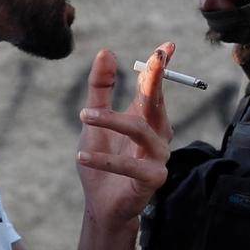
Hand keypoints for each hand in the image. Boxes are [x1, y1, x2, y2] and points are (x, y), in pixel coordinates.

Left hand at [76, 43, 174, 232]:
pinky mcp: (152, 179)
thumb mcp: (94, 119)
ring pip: (140, 130)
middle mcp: (157, 133)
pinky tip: (83, 155)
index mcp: (145, 116)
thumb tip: (106, 51)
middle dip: (156, 79)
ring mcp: (158, 156)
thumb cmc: (102, 158)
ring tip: (83, 116)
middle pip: (157, 101)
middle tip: (155, 59)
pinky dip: (106, 160)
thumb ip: (100, 87)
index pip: (155, 86)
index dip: (161, 65)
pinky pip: (131, 166)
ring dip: (112, 120)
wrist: (101, 204)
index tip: (167, 45)